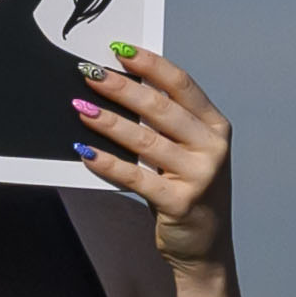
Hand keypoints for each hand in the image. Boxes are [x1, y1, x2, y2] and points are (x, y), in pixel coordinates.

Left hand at [68, 40, 232, 272]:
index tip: (119, 50)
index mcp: (215, 126)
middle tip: (90, 74)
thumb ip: (166, 121)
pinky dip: (107, 164)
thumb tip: (124, 85)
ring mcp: (199, 176)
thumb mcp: (187, 150)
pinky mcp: (179, 203)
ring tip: (80, 108)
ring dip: (109, 123)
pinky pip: (135, 178)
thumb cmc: (189, 189)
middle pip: (161, 109)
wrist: (205, 246)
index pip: (181, 85)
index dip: (150, 65)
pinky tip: (85, 153)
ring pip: (145, 141)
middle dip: (122, 88)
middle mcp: (212, 148)